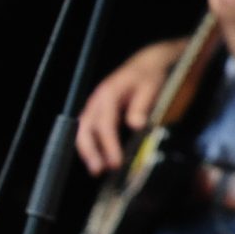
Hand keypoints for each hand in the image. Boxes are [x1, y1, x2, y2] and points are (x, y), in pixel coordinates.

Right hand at [75, 39, 182, 173]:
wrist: (147, 63)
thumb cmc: (149, 75)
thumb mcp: (151, 87)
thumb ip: (142, 105)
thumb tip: (136, 125)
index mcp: (108, 93)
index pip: (105, 124)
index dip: (109, 145)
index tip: (116, 162)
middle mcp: (97, 100)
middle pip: (85, 129)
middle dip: (90, 151)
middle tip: (99, 170)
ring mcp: (95, 106)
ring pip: (84, 131)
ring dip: (89, 150)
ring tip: (98, 169)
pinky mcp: (98, 111)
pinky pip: (90, 130)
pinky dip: (92, 144)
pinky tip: (101, 157)